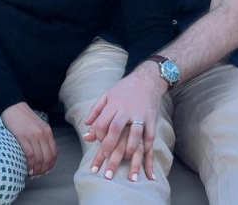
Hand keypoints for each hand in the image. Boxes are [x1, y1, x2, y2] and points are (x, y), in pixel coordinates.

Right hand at [1, 102, 56, 177]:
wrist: (13, 106)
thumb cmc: (24, 118)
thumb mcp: (38, 126)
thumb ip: (42, 138)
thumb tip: (43, 155)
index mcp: (48, 131)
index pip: (54, 153)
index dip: (50, 165)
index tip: (45, 171)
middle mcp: (43, 134)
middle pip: (47, 158)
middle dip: (43, 170)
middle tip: (37, 176)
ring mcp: (33, 136)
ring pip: (39, 158)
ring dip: (36, 170)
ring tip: (32, 174)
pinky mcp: (23, 137)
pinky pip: (29, 155)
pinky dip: (29, 165)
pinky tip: (27, 169)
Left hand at [83, 62, 165, 179]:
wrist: (146, 80)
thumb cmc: (124, 89)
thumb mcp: (107, 95)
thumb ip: (95, 110)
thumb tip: (85, 125)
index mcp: (113, 103)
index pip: (102, 122)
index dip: (98, 135)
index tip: (99, 140)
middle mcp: (126, 109)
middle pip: (116, 129)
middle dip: (109, 145)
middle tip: (106, 156)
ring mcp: (140, 114)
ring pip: (134, 133)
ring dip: (129, 148)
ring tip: (125, 156)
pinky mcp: (151, 118)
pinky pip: (150, 135)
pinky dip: (146, 146)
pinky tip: (141, 153)